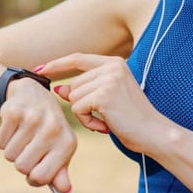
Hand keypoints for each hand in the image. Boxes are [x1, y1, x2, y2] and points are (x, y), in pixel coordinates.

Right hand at [0, 77, 76, 192]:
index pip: (42, 177)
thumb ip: (60, 171)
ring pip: (10, 156)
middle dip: (21, 162)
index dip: (33, 178)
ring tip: (22, 135)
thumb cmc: (48, 128)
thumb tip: (65, 190)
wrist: (32, 94)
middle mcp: (53, 129)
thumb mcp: (59, 148)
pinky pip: (0, 143)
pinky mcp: (13, 112)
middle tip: (28, 148)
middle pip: (22, 168)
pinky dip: (4, 139)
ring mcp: (32, 119)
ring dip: (13, 150)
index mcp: (67, 143)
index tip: (34, 171)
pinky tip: (14, 127)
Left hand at [38, 54, 167, 153]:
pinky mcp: (103, 95)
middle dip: (81, 104)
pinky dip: (87, 122)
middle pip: (73, 84)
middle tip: (103, 117)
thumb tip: (57, 88)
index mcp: (114, 63)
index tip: (39, 70)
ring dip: (85, 115)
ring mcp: (108, 79)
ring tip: (106, 121)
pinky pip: (78, 109)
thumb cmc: (132, 119)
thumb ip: (85, 90)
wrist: (154, 133)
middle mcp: (111, 66)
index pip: (77, 59)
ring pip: (73, 97)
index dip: (57, 64)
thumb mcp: (107, 100)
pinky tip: (105, 126)